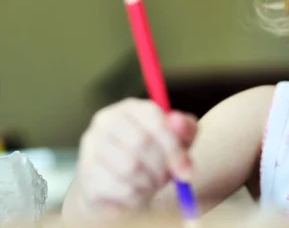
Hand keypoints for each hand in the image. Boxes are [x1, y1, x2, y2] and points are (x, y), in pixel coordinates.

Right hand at [74, 98, 197, 214]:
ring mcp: (90, 147)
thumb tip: (179, 122)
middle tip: (171, 178)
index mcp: (130, 108)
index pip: (153, 117)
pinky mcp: (86, 174)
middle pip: (141, 141)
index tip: (187, 168)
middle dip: (162, 165)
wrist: (119, 187)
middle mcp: (105, 121)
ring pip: (130, 167)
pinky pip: (120, 188)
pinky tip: (138, 192)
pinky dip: (137, 196)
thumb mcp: (178, 140)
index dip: (173, 144)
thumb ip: (185, 129)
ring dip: (150, 181)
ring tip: (153, 182)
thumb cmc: (155, 156)